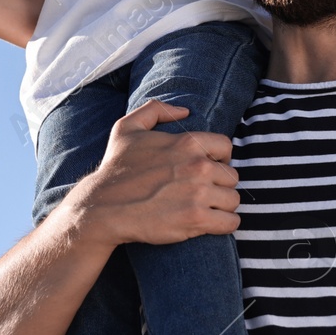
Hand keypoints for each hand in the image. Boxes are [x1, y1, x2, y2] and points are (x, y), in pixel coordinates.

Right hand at [63, 100, 240, 248]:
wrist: (103, 207)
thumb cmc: (116, 168)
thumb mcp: (127, 127)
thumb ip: (156, 109)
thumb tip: (185, 111)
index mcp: (188, 142)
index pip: (226, 147)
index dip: (218, 159)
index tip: (207, 170)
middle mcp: (198, 166)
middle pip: (232, 176)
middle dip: (220, 185)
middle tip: (202, 193)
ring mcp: (198, 194)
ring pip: (233, 200)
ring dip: (222, 206)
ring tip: (205, 209)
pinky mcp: (196, 219)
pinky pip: (230, 223)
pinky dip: (224, 225)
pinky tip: (210, 224)